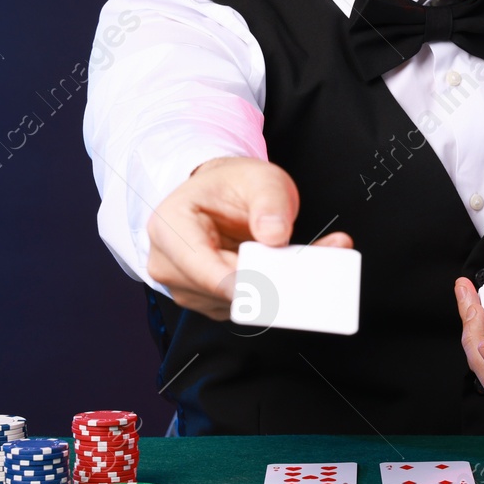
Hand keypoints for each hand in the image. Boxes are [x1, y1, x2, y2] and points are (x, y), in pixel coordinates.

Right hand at [144, 156, 352, 319]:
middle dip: (269, 282)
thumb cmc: (232, 184)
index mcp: (170, 227)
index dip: (242, 282)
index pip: (203, 268)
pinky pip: (246, 305)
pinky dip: (273, 292)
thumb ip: (270, 202)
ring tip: (309, 259)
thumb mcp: (260, 178)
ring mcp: (188, 287)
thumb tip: (275, 234)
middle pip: (223, 290)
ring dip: (276, 288)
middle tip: (314, 267)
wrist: (220, 194)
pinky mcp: (210, 301)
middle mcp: (169, 264)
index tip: (278, 287)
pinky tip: (292, 270)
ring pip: (238, 303)